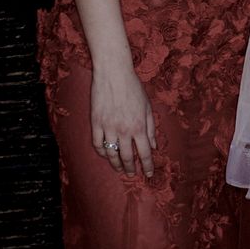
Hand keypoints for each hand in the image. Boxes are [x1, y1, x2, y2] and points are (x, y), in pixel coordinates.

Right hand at [90, 62, 156, 178]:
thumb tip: (154, 146)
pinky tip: (106, 155)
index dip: (147, 166)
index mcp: (139, 126)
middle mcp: (124, 130)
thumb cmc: (133, 88)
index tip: (148, 174)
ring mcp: (108, 127)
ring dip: (116, 164)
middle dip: (131, 169)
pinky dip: (102, 152)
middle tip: (132, 175)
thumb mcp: (148, 107)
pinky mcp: (96, 122)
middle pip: (127, 157)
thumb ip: (151, 128)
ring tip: (119, 169)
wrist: (114, 73)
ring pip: (111, 154)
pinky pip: (97, 143)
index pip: (145, 153)